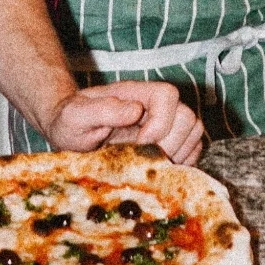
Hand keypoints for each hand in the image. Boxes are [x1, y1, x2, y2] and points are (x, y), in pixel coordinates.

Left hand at [42, 81, 203, 164]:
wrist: (70, 133)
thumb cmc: (70, 121)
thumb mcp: (75, 115)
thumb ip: (101, 109)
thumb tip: (135, 110)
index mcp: (136, 94)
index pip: (167, 95)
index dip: (160, 122)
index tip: (140, 142)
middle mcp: (154, 107)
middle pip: (187, 117)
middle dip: (170, 143)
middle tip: (148, 159)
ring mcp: (164, 124)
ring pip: (194, 133)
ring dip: (180, 153)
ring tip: (155, 165)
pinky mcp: (168, 143)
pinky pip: (192, 149)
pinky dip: (184, 162)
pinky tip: (162, 170)